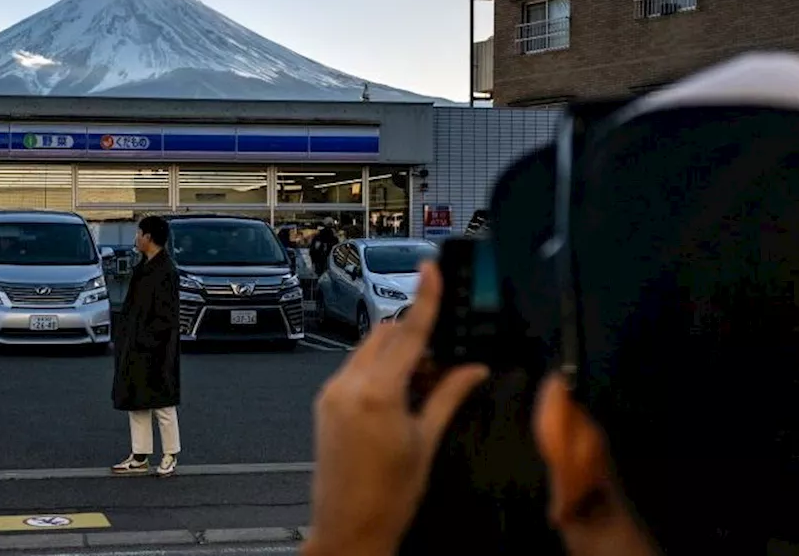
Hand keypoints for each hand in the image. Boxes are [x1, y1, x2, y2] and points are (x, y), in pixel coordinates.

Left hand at [304, 262, 489, 555]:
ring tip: (420, 390)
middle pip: (386, 335)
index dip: (424, 297)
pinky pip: (354, 370)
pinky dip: (378, 371)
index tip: (430, 269)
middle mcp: (348, 386)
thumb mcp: (426, 441)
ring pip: (369, 350)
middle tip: (441, 366)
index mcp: (378, 394)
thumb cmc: (388, 497)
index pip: (408, 332)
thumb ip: (449, 396)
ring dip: (396, 356)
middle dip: (414, 339)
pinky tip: (397, 398)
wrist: (348, 530)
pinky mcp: (325, 403)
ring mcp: (332, 394)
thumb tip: (473, 370)